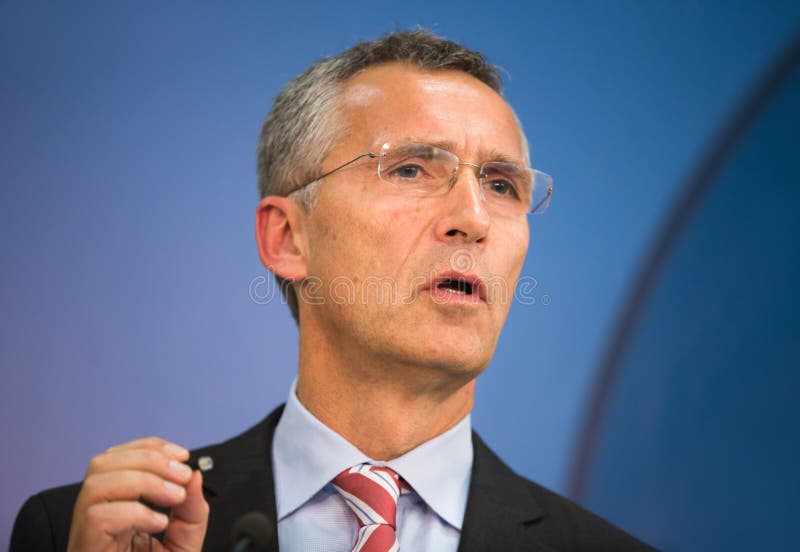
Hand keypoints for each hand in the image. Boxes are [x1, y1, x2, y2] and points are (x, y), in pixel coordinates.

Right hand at [67, 437, 208, 551]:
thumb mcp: (184, 541)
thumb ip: (192, 509)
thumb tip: (195, 473)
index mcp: (115, 505)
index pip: (119, 455)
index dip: (150, 447)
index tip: (182, 455)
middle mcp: (95, 514)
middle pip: (103, 461)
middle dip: (149, 459)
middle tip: (182, 476)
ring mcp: (85, 532)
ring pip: (96, 482)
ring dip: (142, 479)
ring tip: (172, 498)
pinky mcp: (84, 548)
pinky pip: (97, 516)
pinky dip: (133, 512)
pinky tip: (157, 523)